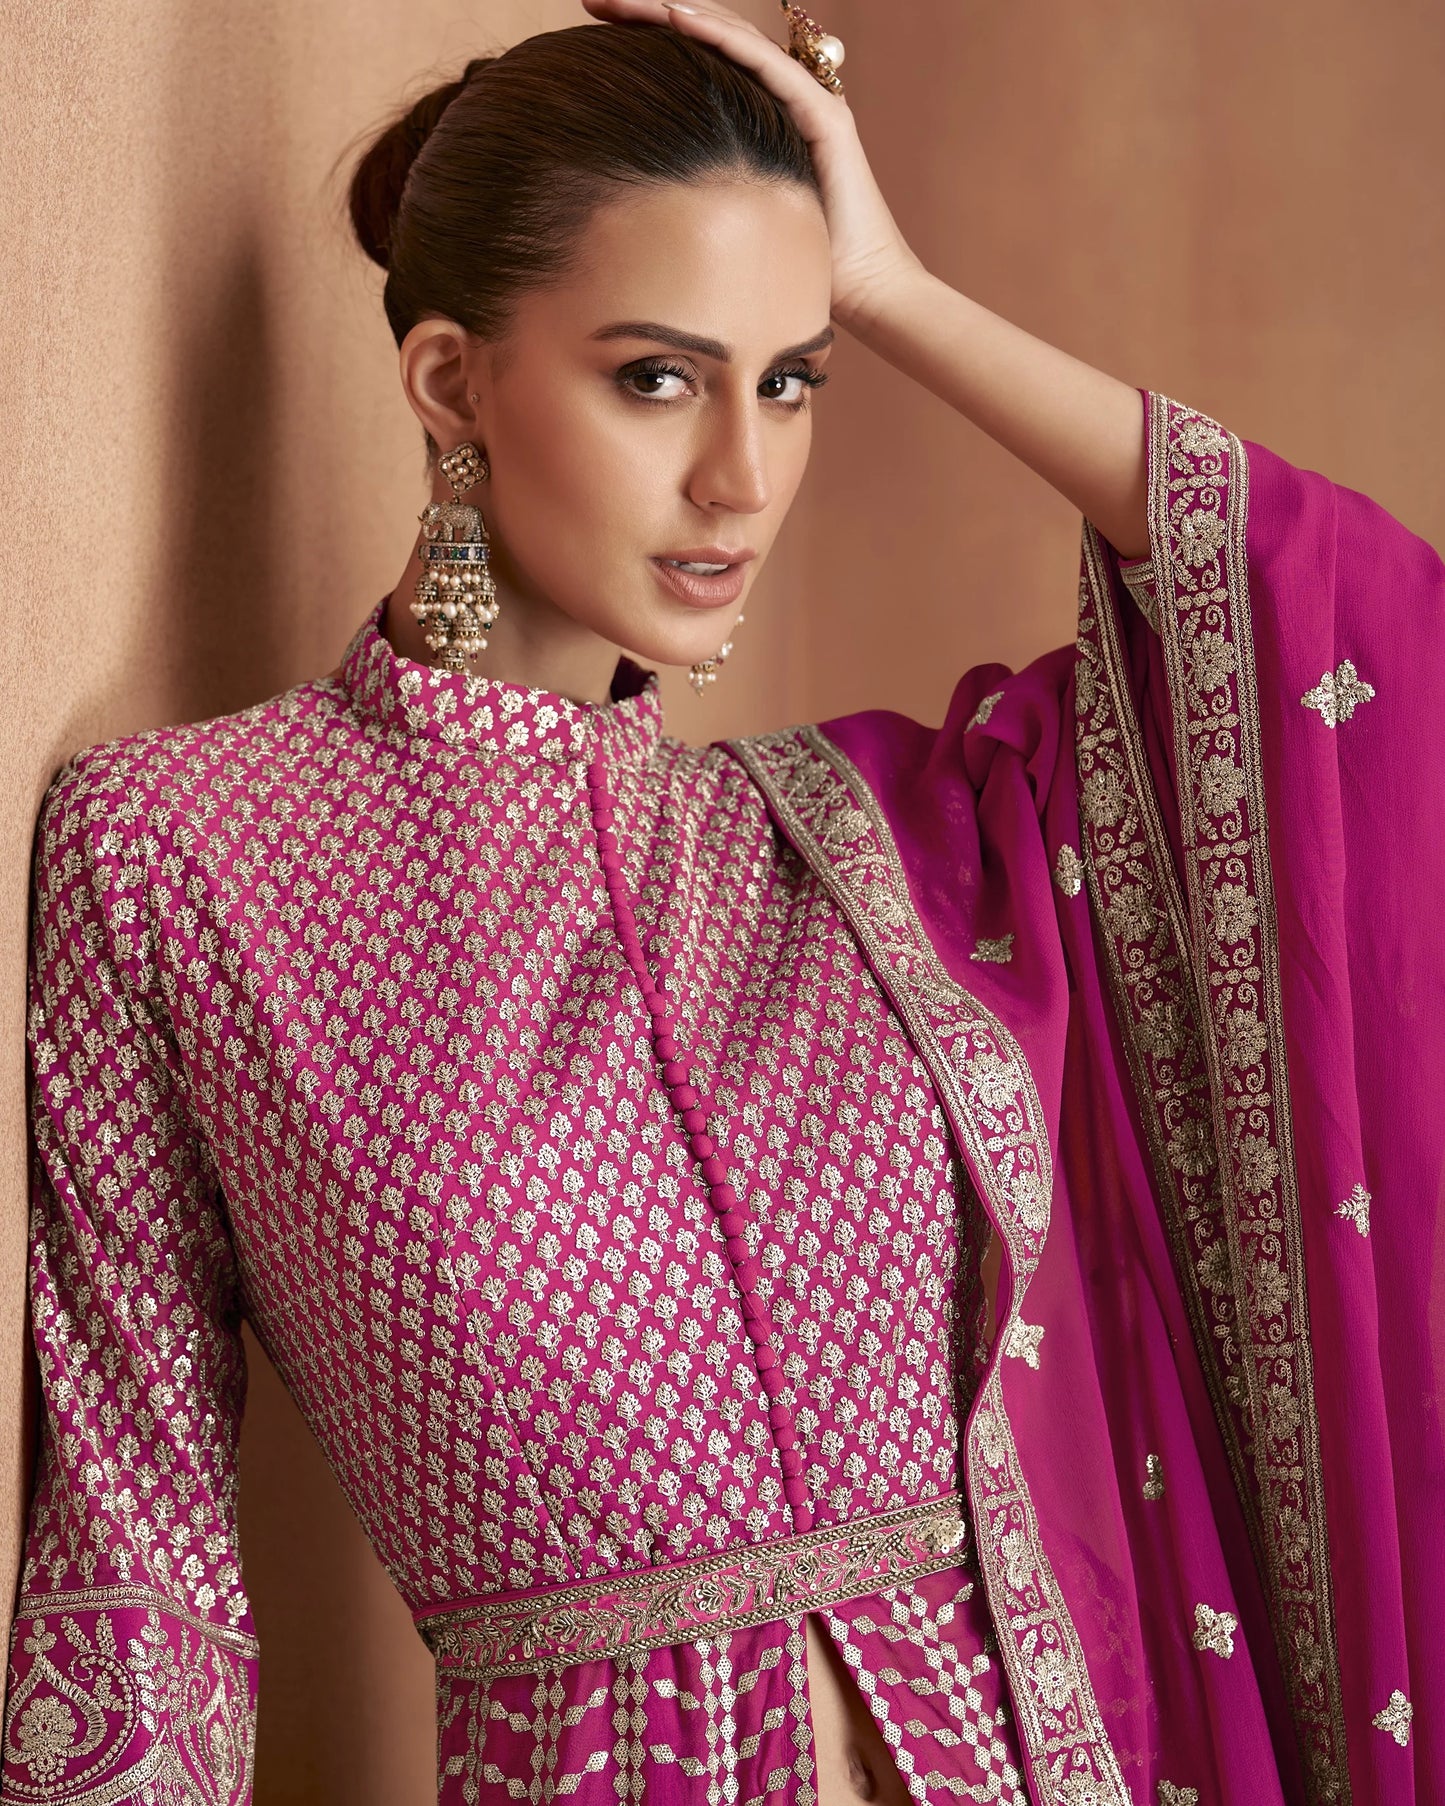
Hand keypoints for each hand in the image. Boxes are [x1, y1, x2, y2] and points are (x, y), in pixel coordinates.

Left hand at [577, 0, 925, 333]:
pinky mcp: (825, 117)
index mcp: (760, 118)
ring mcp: (808, 101)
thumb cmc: (798, 273)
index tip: (592, 30)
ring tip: (625, 0)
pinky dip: (720, 38)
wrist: (861, 295)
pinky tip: (676, 18)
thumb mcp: (724, 225)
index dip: (647, 39)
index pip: (698, 60)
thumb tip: (627, 204)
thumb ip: (690, 199)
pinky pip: (765, 65)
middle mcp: (784, 98)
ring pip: (734, 38)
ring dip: (676, 12)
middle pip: (711, 36)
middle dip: (650, 12)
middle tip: (594, 0)